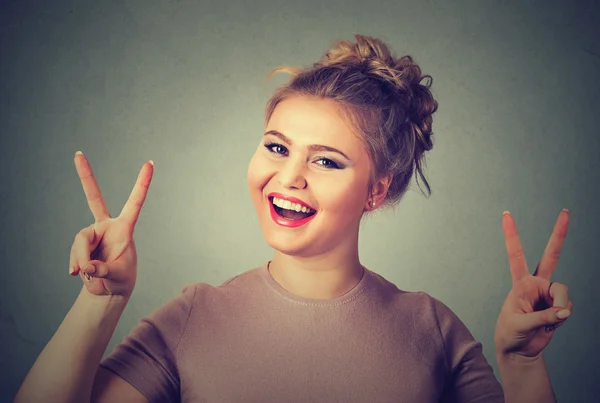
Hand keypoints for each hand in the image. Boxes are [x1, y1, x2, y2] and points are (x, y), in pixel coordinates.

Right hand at [68, 151, 153, 297]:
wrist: (108, 290)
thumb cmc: (121, 280)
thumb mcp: (117, 276)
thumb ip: (103, 271)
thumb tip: (86, 266)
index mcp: (125, 228)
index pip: (134, 202)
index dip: (142, 183)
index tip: (150, 163)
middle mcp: (107, 226)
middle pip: (93, 198)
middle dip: (85, 176)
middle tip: (77, 154)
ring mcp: (93, 234)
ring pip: (80, 239)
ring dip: (80, 258)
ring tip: (85, 273)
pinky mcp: (82, 244)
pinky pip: (74, 251)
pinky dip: (75, 264)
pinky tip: (78, 274)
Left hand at [494, 209, 572, 360]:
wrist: (519, 350)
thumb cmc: (510, 333)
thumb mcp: (520, 324)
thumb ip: (544, 316)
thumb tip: (565, 310)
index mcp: (520, 282)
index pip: (515, 253)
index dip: (512, 234)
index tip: (506, 213)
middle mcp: (536, 283)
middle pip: (551, 255)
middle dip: (559, 233)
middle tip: (566, 212)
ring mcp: (549, 293)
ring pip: (563, 292)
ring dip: (559, 308)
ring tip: (547, 320)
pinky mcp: (559, 305)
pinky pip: (567, 307)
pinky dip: (561, 317)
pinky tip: (551, 323)